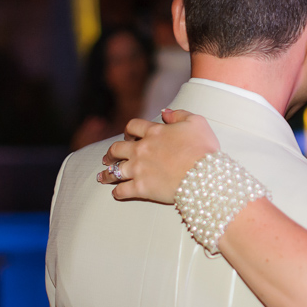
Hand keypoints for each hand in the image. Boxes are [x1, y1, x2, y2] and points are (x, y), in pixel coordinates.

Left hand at [98, 109, 220, 202]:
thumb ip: (179, 114)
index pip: (133, 126)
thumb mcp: (196, 122)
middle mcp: (141, 149)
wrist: (204, 175)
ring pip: (114, 171)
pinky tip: (116, 193)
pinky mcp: (141, 188)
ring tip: (102, 176)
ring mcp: (139, 169)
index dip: (129, 131)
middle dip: (111, 153)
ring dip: (106, 173)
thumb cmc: (204, 148)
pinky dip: (117, 192)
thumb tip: (164, 113)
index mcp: (154, 132)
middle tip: (109, 157)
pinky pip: (122, 190)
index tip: (129, 136)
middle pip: (116, 148)